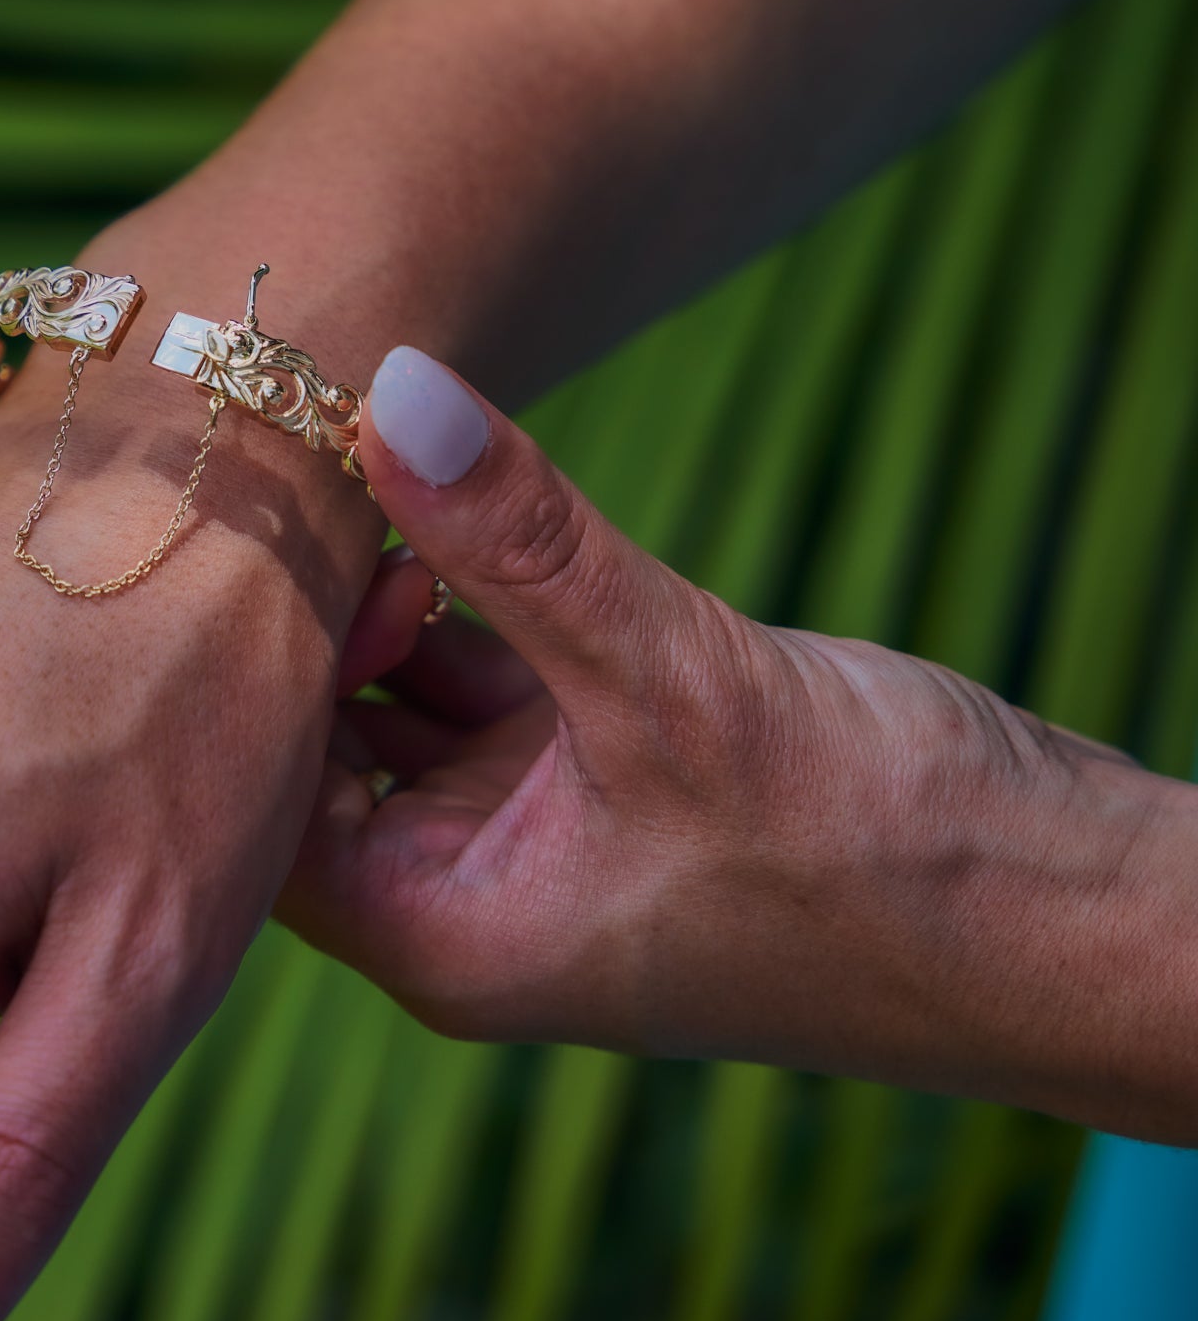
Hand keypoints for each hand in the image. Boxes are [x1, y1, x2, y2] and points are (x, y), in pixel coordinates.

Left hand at [284, 347, 1197, 1140]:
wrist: (1077, 918)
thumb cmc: (889, 861)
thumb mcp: (675, 681)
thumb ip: (520, 540)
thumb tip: (383, 391)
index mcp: (441, 929)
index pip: (255, 808)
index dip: (244, 673)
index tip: (264, 536)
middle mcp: (465, 892)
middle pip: (316, 746)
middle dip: (307, 623)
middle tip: (300, 480)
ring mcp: (535, 830)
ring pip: (404, 699)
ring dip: (390, 594)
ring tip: (356, 469)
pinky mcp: (603, 771)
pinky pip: (493, 672)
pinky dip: (472, 596)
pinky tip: (452, 507)